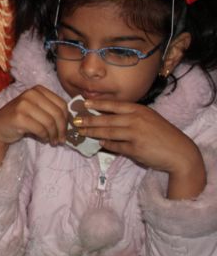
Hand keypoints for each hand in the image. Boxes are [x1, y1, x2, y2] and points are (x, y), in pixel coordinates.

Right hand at [0, 85, 68, 145]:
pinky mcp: (19, 117)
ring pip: (50, 122)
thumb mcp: (37, 110)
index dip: (67, 119)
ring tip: (52, 141)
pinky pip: (40, 129)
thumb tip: (72, 121)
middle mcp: (30, 94)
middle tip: (61, 140)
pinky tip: (43, 139)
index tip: (66, 131)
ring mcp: (23, 104)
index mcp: (37, 90)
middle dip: (62, 129)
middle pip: (57, 113)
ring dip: (53, 135)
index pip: (62, 104)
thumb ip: (51, 110)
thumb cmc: (20, 120)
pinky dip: (44, 137)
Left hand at [77, 99, 204, 177]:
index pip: (114, 105)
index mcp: (139, 110)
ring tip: (82, 132)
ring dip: (92, 132)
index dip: (97, 104)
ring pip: (108, 133)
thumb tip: (107, 117)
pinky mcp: (135, 149)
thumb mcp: (149, 119)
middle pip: (106, 119)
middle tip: (75, 121)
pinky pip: (115, 146)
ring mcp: (135, 134)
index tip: (83, 103)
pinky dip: (106, 145)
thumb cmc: (163, 135)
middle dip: (88, 120)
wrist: (180, 152)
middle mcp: (136, 120)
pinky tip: (98, 143)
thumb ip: (131, 117)